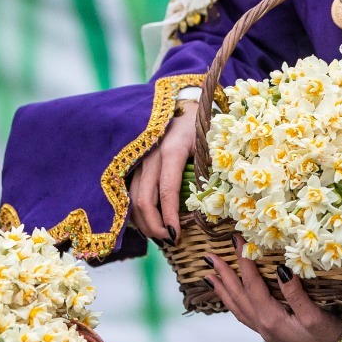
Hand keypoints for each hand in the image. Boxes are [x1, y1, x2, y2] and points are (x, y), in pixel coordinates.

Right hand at [129, 104, 198, 242]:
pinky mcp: (135, 162)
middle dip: (155, 225)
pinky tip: (150, 222)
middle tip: (170, 240)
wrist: (183, 101)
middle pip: (144, 199)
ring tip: (161, 235)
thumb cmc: (201, 123)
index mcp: (171, 149)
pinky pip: (131, 191)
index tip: (177, 236)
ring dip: (144, 222)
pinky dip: (138, 210)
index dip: (169, 217)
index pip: (166, 191)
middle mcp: (150, 155)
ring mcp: (139, 158)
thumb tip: (210, 204)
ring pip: (133, 197)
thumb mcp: (210, 142)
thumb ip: (209, 169)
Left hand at [206, 236, 341, 341]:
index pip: (252, 284)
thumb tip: (280, 268)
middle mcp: (262, 324)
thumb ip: (296, 293)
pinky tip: (230, 296)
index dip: (244, 261)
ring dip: (222, 289)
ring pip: (236, 306)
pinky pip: (242, 314)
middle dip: (223, 274)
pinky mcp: (269, 333)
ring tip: (209, 275)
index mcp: (271, 318)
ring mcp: (263, 330)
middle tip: (209, 257)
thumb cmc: (329, 338)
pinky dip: (232, 302)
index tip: (236, 240)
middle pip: (238, 295)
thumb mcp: (315, 316)